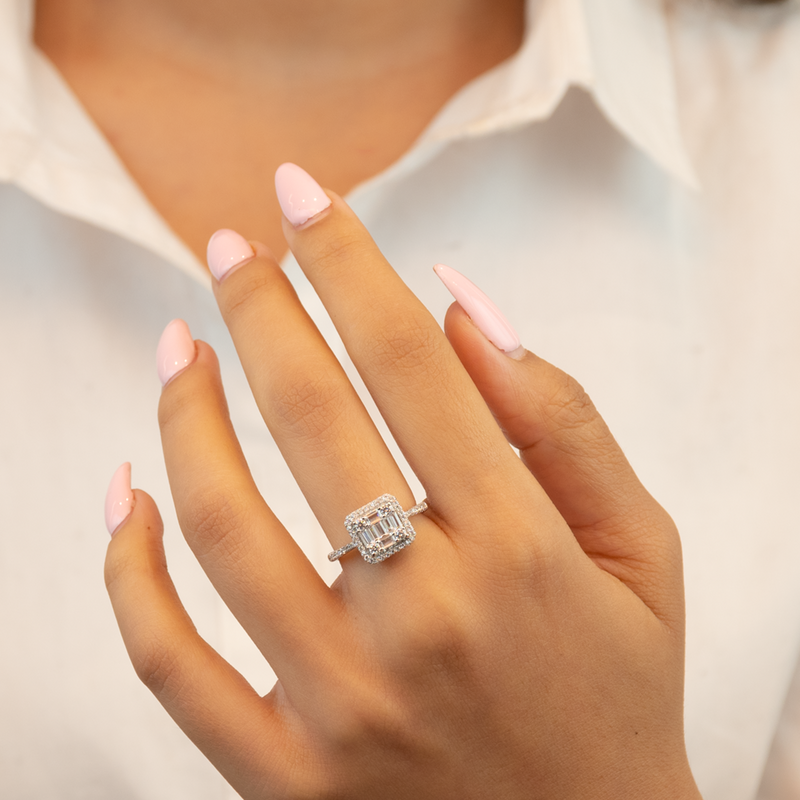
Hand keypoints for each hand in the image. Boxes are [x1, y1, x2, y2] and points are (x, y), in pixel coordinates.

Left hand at [105, 164, 700, 798]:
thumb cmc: (623, 692)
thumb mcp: (641, 548)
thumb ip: (564, 421)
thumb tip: (464, 310)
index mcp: (519, 553)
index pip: (410, 363)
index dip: (349, 261)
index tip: (306, 196)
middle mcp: (426, 620)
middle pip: (311, 421)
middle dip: (261, 307)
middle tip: (231, 247)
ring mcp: (344, 706)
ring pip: (224, 528)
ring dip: (185, 416)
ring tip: (180, 347)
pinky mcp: (287, 778)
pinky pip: (171, 665)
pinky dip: (129, 573)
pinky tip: (128, 494)